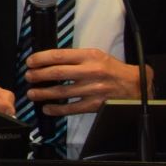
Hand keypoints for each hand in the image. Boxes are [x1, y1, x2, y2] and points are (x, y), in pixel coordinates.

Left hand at [22, 47, 145, 118]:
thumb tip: (51, 61)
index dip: (41, 59)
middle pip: (57, 73)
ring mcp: (92, 89)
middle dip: (38, 75)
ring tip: (32, 93)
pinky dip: (56, 109)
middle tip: (29, 77)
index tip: (30, 62)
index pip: (59, 55)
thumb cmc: (113, 70)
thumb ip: (76, 58)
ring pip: (61, 91)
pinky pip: (71, 108)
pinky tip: (47, 108)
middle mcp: (90, 71)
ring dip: (43, 93)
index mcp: (90, 56)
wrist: (135, 85)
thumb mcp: (97, 56)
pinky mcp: (94, 104)